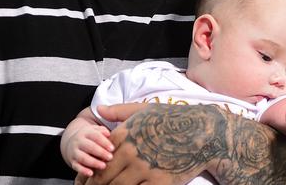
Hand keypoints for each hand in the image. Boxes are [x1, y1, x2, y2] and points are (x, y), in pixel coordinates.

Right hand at [62, 124, 113, 177]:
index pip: (96, 136)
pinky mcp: (72, 162)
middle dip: (101, 152)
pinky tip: (91, 173)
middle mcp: (78, 142)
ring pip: (83, 158)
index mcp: (86, 132)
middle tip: (110, 157)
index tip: (112, 149)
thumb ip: (102, 131)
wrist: (71, 142)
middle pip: (89, 146)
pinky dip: (83, 171)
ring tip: (103, 166)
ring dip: (94, 162)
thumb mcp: (95, 130)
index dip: (104, 142)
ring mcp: (74, 152)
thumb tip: (108, 134)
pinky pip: (77, 167)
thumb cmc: (89, 137)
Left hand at [88, 104, 221, 184]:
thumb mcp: (145, 109)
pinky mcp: (158, 183)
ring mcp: (145, 169)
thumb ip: (119, 111)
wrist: (201, 132)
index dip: (88, 171)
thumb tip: (99, 110)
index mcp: (125, 134)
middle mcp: (132, 152)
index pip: (98, 157)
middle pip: (104, 177)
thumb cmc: (172, 118)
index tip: (83, 179)